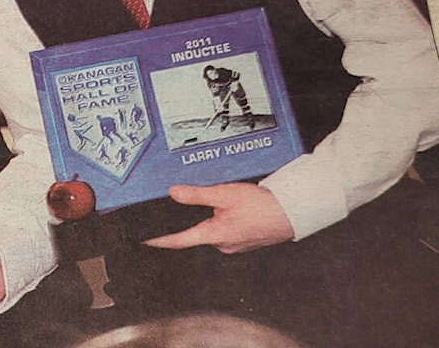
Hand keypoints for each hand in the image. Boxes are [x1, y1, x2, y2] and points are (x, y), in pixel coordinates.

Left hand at [145, 183, 293, 253]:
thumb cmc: (262, 205)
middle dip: (196, 217)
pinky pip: (228, 230)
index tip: (145, 241)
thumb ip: (196, 195)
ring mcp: (235, 246)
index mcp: (214, 236)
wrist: (293, 212)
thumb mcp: (224, 194)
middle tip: (201, 202)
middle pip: (198, 231)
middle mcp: (222, 245)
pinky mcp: (245, 242)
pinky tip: (238, 208)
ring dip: (215, 216)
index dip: (160, 240)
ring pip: (214, 229)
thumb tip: (173, 193)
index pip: (179, 241)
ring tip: (229, 202)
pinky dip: (227, 219)